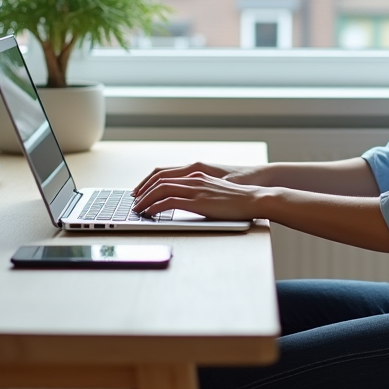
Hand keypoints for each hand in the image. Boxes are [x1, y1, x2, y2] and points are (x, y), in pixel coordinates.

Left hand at [133, 171, 266, 221]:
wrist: (254, 198)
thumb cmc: (239, 199)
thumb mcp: (216, 191)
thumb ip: (201, 192)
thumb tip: (188, 201)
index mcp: (197, 174)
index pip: (166, 174)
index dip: (150, 182)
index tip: (140, 191)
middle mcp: (194, 178)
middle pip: (159, 180)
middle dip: (143, 190)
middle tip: (134, 201)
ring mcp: (195, 189)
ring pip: (161, 189)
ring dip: (145, 199)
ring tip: (137, 209)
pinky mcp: (198, 201)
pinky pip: (169, 202)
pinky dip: (155, 207)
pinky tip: (149, 213)